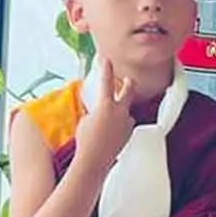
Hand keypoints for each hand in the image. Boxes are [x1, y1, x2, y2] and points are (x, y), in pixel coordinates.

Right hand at [75, 57, 135, 172]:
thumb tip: (101, 111)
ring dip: (119, 113)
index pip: (106, 82)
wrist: (95, 158)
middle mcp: (120, 112)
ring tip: (107, 124)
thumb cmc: (86, 139)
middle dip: (128, 84)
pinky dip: (119, 125)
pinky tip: (110, 134)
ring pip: (125, 112)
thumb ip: (96, 111)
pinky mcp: (129, 133)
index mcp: (106, 106)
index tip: (106, 58)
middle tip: (128, 79)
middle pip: (129, 92)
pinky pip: (125, 124)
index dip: (106, 68)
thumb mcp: (86, 120)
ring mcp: (127, 122)